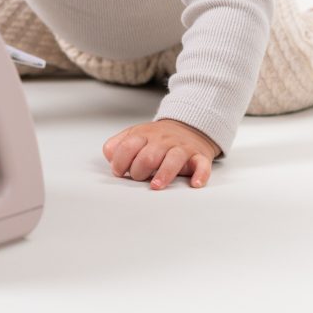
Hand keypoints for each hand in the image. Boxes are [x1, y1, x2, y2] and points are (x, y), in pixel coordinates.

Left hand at [102, 119, 220, 189]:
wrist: (189, 126)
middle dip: (140, 170)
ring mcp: (181, 148)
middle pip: (149, 156)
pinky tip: (195, 183)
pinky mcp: (198, 156)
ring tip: (156, 186)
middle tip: (139, 178)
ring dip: (164, 174)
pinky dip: (200, 175)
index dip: (120, 161)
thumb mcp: (135, 135)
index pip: (128, 146)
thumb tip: (110, 157)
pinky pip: (202, 165)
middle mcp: (163, 141)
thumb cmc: (157, 138)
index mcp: (144, 135)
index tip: (119, 171)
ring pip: (173, 159)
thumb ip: (118, 145)